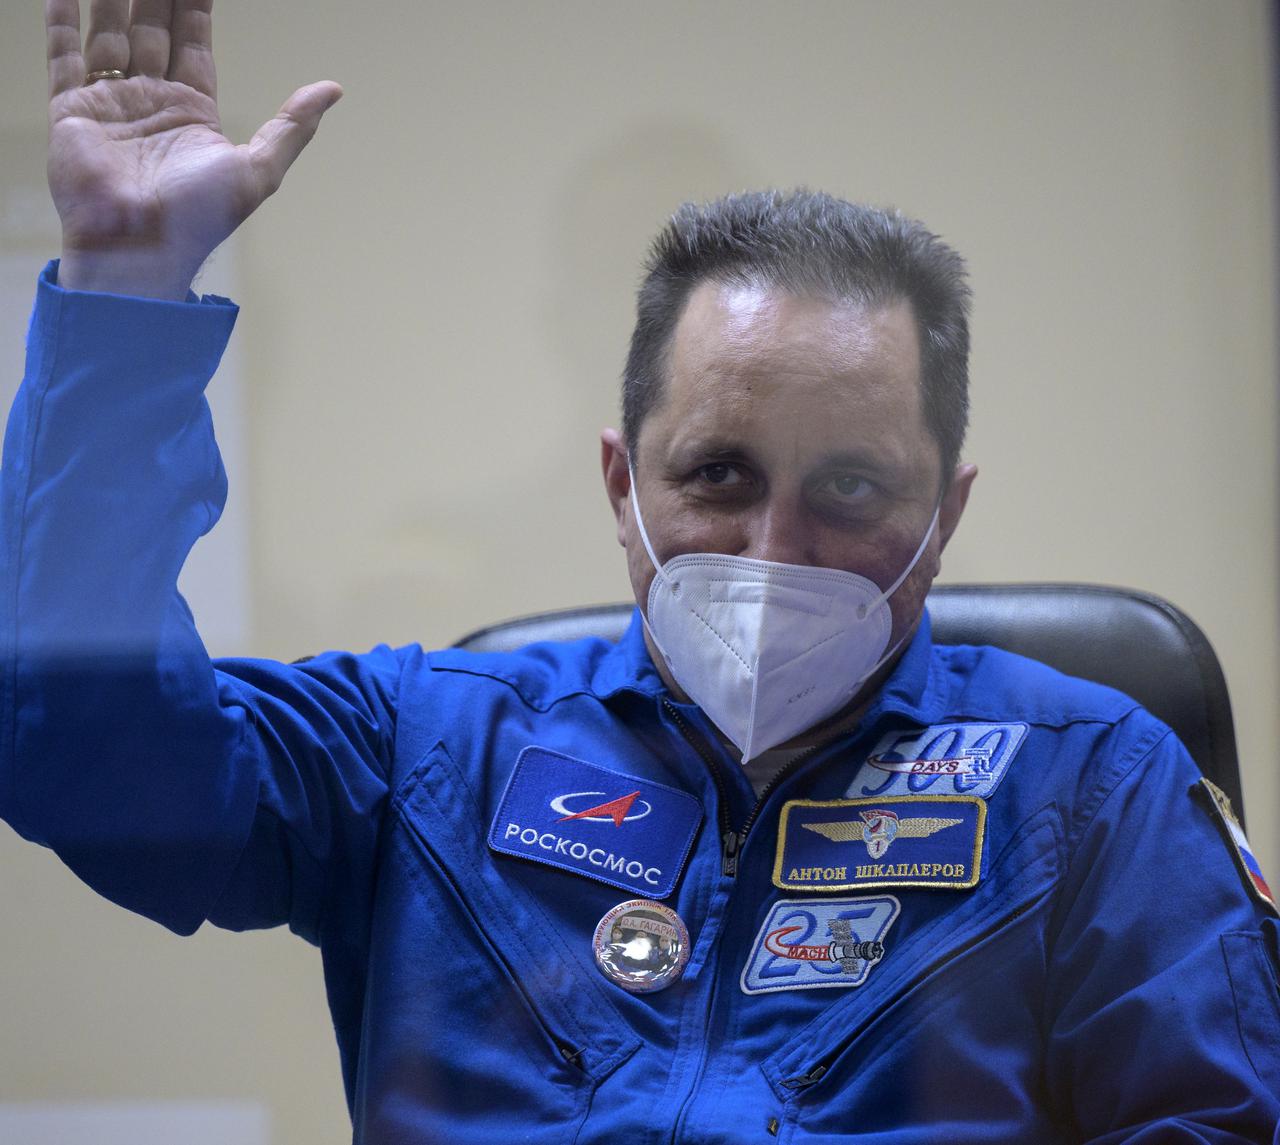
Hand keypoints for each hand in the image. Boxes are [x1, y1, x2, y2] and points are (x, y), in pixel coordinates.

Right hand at [46, 0, 341, 298]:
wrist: (141, 246)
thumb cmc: (201, 218)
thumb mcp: (259, 169)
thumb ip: (293, 126)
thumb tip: (334, 88)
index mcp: (193, 112)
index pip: (192, 43)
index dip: (193, 6)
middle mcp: (151, 103)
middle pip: (151, 29)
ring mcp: (110, 105)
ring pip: (109, 33)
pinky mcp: (72, 111)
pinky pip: (63, 54)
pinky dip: (62, 20)